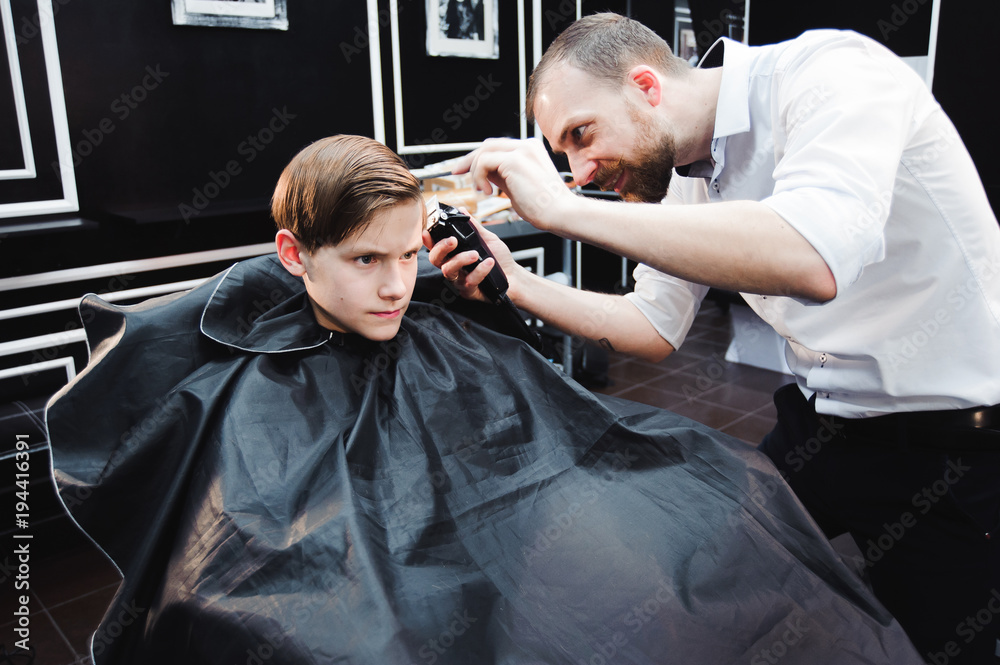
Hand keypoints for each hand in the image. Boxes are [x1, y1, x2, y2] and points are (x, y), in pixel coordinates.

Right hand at [423, 214, 523, 303]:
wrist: (514, 275)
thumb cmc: (499, 259)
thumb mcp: (487, 239)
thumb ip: (473, 227)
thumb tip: (462, 210)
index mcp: (454, 254)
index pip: (436, 246)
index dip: (428, 240)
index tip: (427, 232)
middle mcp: (453, 267)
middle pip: (435, 259)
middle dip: (441, 248)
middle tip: (453, 240)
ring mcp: (459, 280)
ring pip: (449, 271)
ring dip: (461, 259)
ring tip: (475, 254)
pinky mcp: (469, 292)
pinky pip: (469, 281)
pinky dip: (479, 271)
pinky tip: (489, 262)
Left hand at [451, 138, 577, 230]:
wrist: (561, 213)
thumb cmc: (544, 206)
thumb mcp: (518, 186)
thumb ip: (502, 176)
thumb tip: (484, 174)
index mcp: (530, 149)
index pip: (497, 147)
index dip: (477, 157)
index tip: (463, 169)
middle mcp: (526, 145)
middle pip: (488, 145)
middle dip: (470, 159)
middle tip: (457, 172)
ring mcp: (521, 150)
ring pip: (484, 151)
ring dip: (475, 171)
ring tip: (481, 190)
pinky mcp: (515, 160)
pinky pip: (484, 162)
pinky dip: (479, 176)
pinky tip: (487, 191)